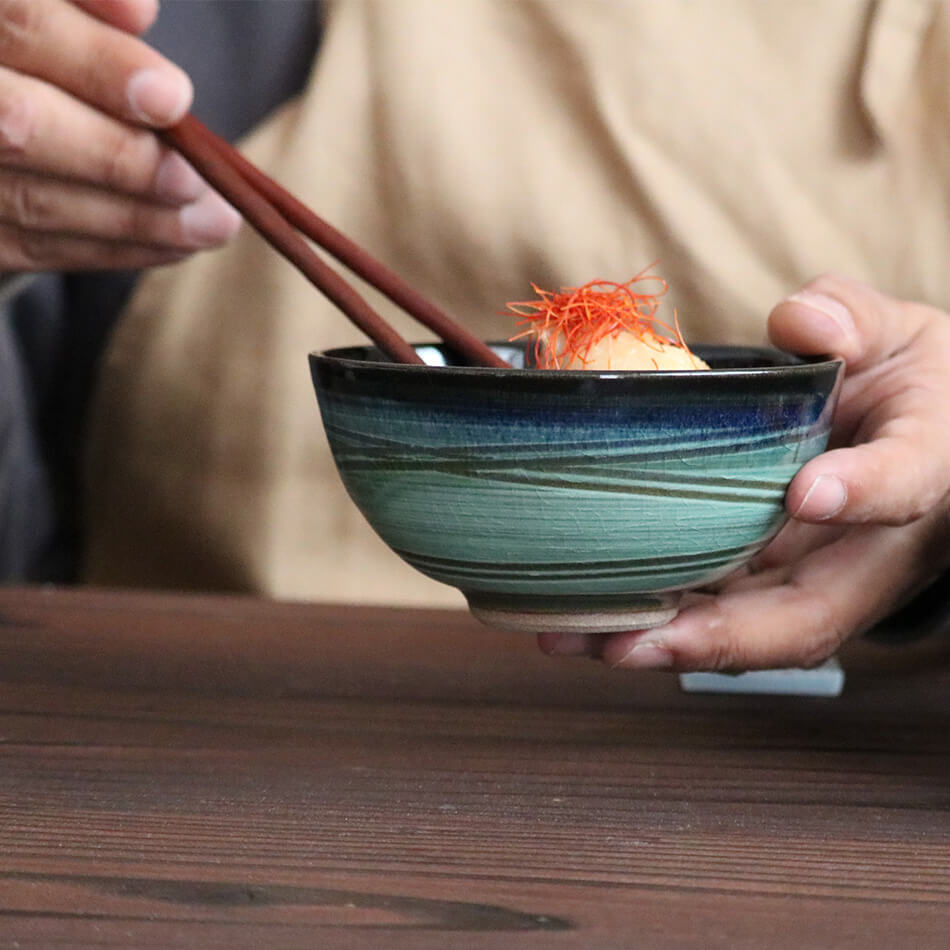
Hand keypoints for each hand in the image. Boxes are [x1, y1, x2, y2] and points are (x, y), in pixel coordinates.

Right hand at [0, 0, 238, 271]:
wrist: (3, 89)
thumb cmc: (34, 45)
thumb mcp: (52, 6)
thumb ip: (84, 2)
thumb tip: (140, 14)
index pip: (21, 25)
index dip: (98, 64)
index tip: (173, 98)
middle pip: (20, 128)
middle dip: (120, 158)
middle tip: (196, 181)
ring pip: (33, 201)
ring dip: (136, 219)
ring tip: (215, 223)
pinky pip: (35, 247)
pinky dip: (113, 248)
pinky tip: (176, 244)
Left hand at [539, 274, 949, 670]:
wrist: (927, 435)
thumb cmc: (910, 385)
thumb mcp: (899, 335)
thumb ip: (856, 321)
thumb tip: (801, 321)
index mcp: (924, 469)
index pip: (906, 485)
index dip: (862, 494)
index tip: (805, 492)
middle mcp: (876, 550)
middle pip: (811, 615)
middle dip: (719, 637)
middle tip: (630, 641)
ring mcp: (823, 577)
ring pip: (754, 633)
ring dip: (665, 646)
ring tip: (575, 640)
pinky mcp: (780, 583)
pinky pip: (725, 614)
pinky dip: (660, 624)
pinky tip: (587, 622)